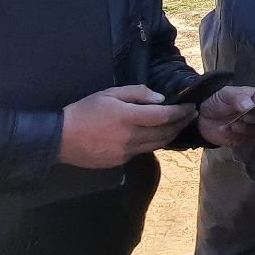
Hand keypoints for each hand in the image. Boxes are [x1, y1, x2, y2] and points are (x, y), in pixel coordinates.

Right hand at [58, 85, 194, 168]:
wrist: (62, 138)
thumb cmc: (85, 111)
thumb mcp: (109, 93)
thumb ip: (136, 94)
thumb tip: (159, 99)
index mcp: (128, 117)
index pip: (164, 115)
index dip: (181, 112)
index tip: (192, 107)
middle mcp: (131, 137)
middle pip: (165, 132)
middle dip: (181, 124)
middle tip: (192, 116)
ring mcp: (127, 151)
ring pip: (158, 144)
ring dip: (172, 135)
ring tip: (180, 126)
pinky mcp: (122, 161)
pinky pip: (145, 151)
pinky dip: (156, 142)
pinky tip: (159, 135)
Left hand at [198, 85, 254, 148]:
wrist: (202, 118)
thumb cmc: (217, 101)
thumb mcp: (226, 94)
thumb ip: (238, 97)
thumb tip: (250, 106)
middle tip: (243, 116)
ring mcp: (254, 126)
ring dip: (247, 127)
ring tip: (233, 123)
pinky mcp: (246, 138)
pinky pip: (250, 139)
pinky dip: (239, 135)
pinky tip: (229, 129)